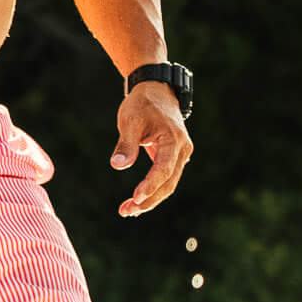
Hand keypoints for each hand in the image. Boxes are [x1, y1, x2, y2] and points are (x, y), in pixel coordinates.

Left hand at [112, 80, 192, 215]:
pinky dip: (152, 190)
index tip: (135, 198)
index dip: (150, 186)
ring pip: (168, 184)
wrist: (156, 91)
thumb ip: (126, 144)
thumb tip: (118, 166)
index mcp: (174, 140)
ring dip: (150, 198)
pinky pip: (165, 178)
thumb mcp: (130, 120)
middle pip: (168, 183)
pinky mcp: (174, 157)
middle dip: (148, 200)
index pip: (164, 169)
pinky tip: (137, 200)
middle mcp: (183, 150)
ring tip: (128, 210)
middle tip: (126, 211)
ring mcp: (180, 155)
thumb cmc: (142, 104)